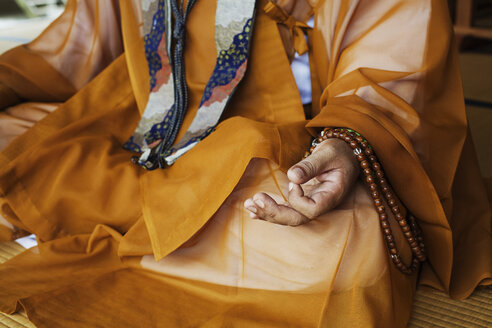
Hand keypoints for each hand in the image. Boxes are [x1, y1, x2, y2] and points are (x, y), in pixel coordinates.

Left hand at [244, 138, 358, 225]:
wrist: (345, 153)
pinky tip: (253, 211)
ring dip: (267, 212)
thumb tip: (292, 176)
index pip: (311, 209)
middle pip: (296, 219)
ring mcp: (310, 204)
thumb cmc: (339, 152)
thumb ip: (311, 165)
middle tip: (256, 200)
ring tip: (248, 204)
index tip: (293, 181)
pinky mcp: (302, 200)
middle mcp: (321, 204)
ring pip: (288, 217)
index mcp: (332, 196)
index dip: (297, 198)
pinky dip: (268, 211)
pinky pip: (285, 210)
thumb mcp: (328, 153)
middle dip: (274, 212)